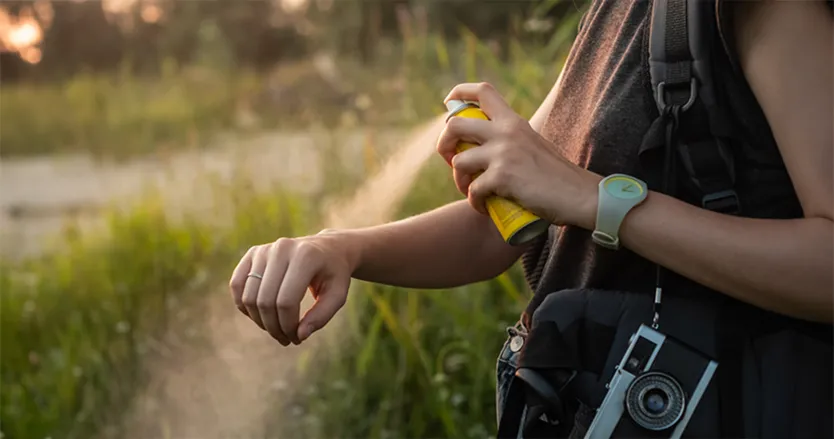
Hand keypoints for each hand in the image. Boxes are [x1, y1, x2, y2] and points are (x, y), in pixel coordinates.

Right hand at [228, 229, 356, 345]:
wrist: (328, 248)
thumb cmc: (334, 274)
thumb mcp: (337, 295)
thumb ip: (321, 316)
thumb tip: (299, 335)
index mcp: (306, 256)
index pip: (286, 301)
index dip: (288, 326)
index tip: (297, 338)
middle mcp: (282, 249)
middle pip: (265, 301)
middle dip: (274, 327)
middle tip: (286, 339)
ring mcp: (264, 249)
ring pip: (249, 296)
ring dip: (259, 321)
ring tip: (276, 330)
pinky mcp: (253, 253)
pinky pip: (237, 284)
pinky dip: (244, 306)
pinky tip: (260, 316)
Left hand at [436, 82, 601, 228]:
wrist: (580, 195)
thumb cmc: (557, 176)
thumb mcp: (533, 145)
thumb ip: (512, 141)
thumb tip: (485, 149)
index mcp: (514, 121)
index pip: (482, 91)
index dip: (458, 94)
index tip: (448, 105)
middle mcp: (506, 131)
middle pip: (454, 124)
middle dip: (443, 144)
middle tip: (451, 161)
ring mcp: (504, 153)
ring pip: (458, 161)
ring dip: (459, 180)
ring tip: (470, 191)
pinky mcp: (503, 177)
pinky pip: (473, 190)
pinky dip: (474, 202)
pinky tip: (483, 208)